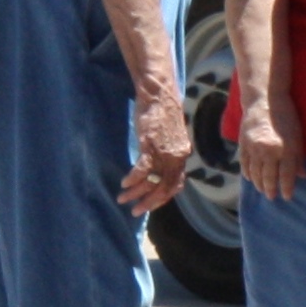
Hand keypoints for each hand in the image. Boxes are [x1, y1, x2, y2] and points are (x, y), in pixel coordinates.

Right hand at [122, 86, 194, 215]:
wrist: (160, 94)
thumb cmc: (163, 113)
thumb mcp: (171, 135)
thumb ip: (169, 151)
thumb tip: (162, 164)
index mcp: (182, 155)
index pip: (176, 185)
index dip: (164, 197)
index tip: (151, 204)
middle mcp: (177, 157)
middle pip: (164, 189)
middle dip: (149, 203)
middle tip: (136, 211)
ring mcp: (164, 153)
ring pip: (151, 182)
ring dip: (136, 193)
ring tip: (123, 198)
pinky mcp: (151, 146)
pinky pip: (142, 170)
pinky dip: (132, 179)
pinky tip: (124, 183)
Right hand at [238, 91, 304, 200]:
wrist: (264, 100)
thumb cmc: (286, 117)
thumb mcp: (298, 136)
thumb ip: (298, 157)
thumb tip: (303, 176)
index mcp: (285, 149)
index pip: (286, 175)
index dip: (287, 188)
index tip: (287, 197)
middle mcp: (269, 151)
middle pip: (269, 177)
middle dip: (271, 189)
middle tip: (272, 197)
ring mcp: (254, 148)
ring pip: (255, 173)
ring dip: (259, 184)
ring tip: (262, 190)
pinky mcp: (243, 144)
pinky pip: (244, 164)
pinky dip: (247, 173)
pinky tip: (251, 178)